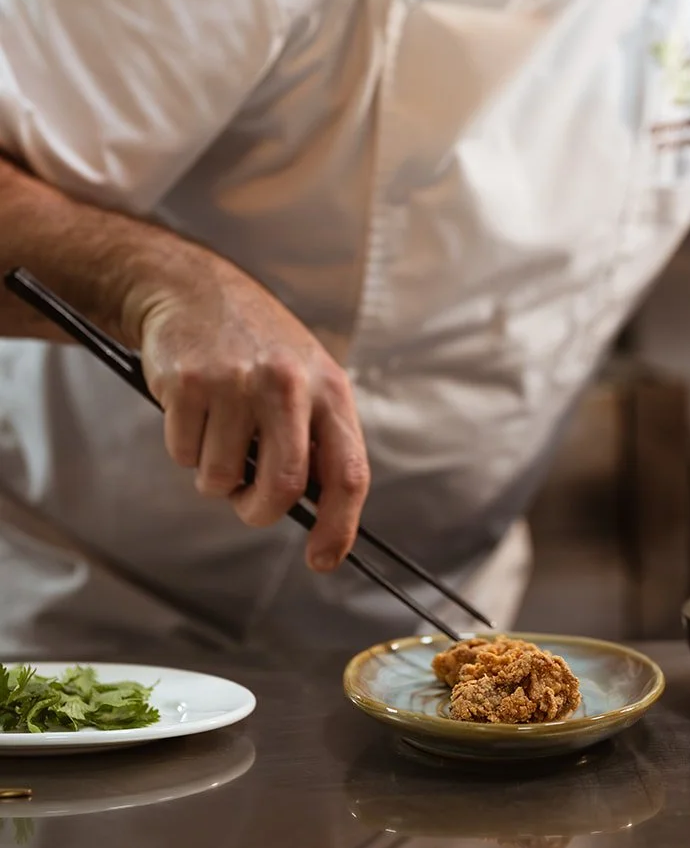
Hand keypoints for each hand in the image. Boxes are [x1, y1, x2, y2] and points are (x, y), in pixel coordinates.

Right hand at [126, 251, 368, 570]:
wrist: (195, 289)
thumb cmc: (257, 346)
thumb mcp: (305, 378)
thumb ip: (315, 437)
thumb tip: (318, 514)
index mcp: (329, 389)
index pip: (347, 473)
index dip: (340, 526)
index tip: (322, 558)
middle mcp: (289, 385)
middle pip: (282, 488)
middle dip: (258, 511)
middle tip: (245, 502)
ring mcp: (237, 383)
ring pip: (223, 478)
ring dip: (214, 474)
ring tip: (217, 431)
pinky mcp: (189, 383)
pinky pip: (183, 454)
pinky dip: (183, 447)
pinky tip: (192, 409)